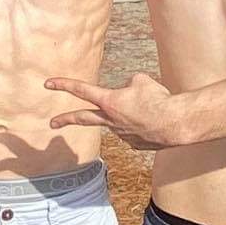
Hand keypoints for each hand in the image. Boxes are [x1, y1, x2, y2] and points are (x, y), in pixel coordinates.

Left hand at [46, 73, 183, 149]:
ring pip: (121, 120)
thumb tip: (127, 92)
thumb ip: (128, 84)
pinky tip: (155, 123)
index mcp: (110, 101)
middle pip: (83, 118)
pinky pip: (135, 129)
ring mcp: (121, 134)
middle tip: (52, 123)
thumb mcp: (141, 80)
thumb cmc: (159, 99)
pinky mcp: (134, 144)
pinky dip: (143, 124)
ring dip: (132, 113)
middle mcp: (111, 120)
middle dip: (66, 120)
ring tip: (152, 109)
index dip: (64, 85)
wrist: (177, 123)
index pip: (82, 90)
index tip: (48, 83)